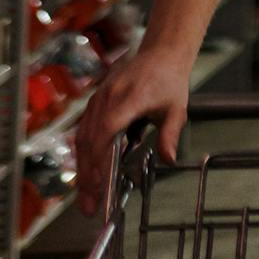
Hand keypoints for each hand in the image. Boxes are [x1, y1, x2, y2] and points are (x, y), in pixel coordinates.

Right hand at [74, 46, 191, 215]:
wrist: (160, 53)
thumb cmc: (168, 81)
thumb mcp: (176, 109)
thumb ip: (170, 135)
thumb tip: (168, 160)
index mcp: (130, 97)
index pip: (107, 127)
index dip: (99, 155)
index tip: (99, 182)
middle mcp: (109, 97)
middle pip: (89, 139)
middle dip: (87, 175)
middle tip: (89, 205)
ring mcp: (99, 98)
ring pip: (82, 137)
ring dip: (82, 169)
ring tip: (87, 197)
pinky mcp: (95, 102)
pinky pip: (84, 130)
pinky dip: (83, 155)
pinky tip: (87, 175)